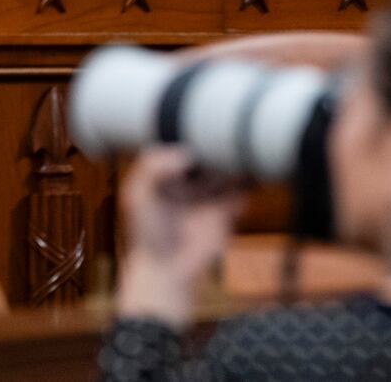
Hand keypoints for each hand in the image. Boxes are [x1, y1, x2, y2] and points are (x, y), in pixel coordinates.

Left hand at [115, 146, 245, 327]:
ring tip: (244, 148)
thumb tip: (188, 154)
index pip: (183, 145)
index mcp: (167, 175)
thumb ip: (154, 166)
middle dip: (220, 142)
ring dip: (238, 159)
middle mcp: (190, 182)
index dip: (192, 132)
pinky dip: (251, 180)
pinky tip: (250, 173)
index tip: (202, 121)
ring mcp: (211, 195)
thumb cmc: (147, 234)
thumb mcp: (139, 195)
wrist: (168, 270)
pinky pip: (244, 189)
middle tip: (228, 131)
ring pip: (230, 168)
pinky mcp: (228, 210)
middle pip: (210, 153)